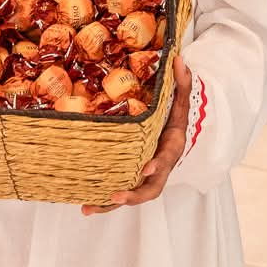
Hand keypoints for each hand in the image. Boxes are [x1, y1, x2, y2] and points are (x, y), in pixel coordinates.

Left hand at [85, 53, 190, 215]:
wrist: (177, 135)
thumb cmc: (176, 117)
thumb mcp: (181, 100)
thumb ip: (182, 82)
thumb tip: (178, 59)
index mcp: (171, 148)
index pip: (166, 159)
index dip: (158, 166)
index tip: (146, 169)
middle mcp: (160, 168)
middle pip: (151, 189)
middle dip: (133, 195)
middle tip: (115, 196)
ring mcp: (146, 178)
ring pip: (132, 196)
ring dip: (111, 205)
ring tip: (88, 208)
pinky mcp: (133, 180)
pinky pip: (120, 194)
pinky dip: (104, 202)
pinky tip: (85, 206)